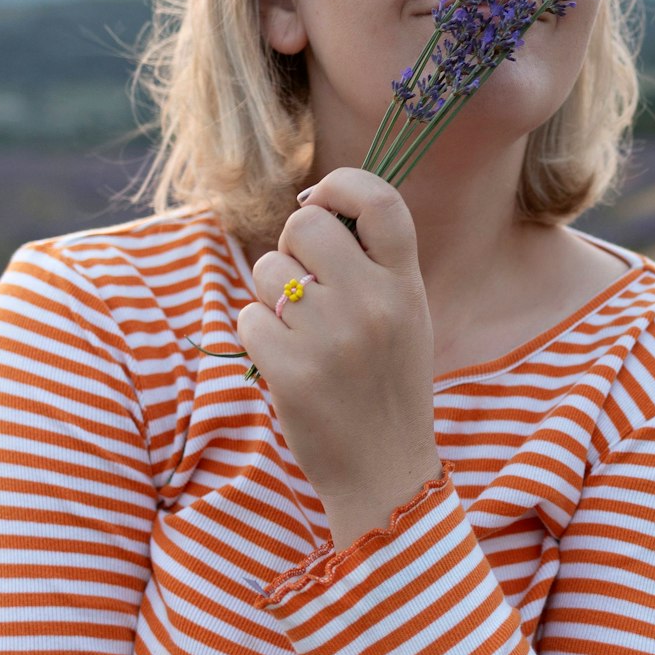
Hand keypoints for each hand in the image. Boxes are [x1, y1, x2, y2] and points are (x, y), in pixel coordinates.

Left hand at [237, 168, 438, 495]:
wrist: (384, 470)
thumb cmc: (387, 384)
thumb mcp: (405, 315)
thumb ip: (373, 262)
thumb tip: (313, 207)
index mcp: (406, 284)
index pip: (380, 200)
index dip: (342, 185)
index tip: (321, 201)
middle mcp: (373, 302)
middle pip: (304, 225)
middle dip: (291, 246)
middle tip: (304, 284)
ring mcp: (332, 337)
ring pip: (268, 272)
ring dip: (271, 297)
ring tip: (303, 335)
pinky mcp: (292, 371)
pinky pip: (247, 317)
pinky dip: (257, 337)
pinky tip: (286, 363)